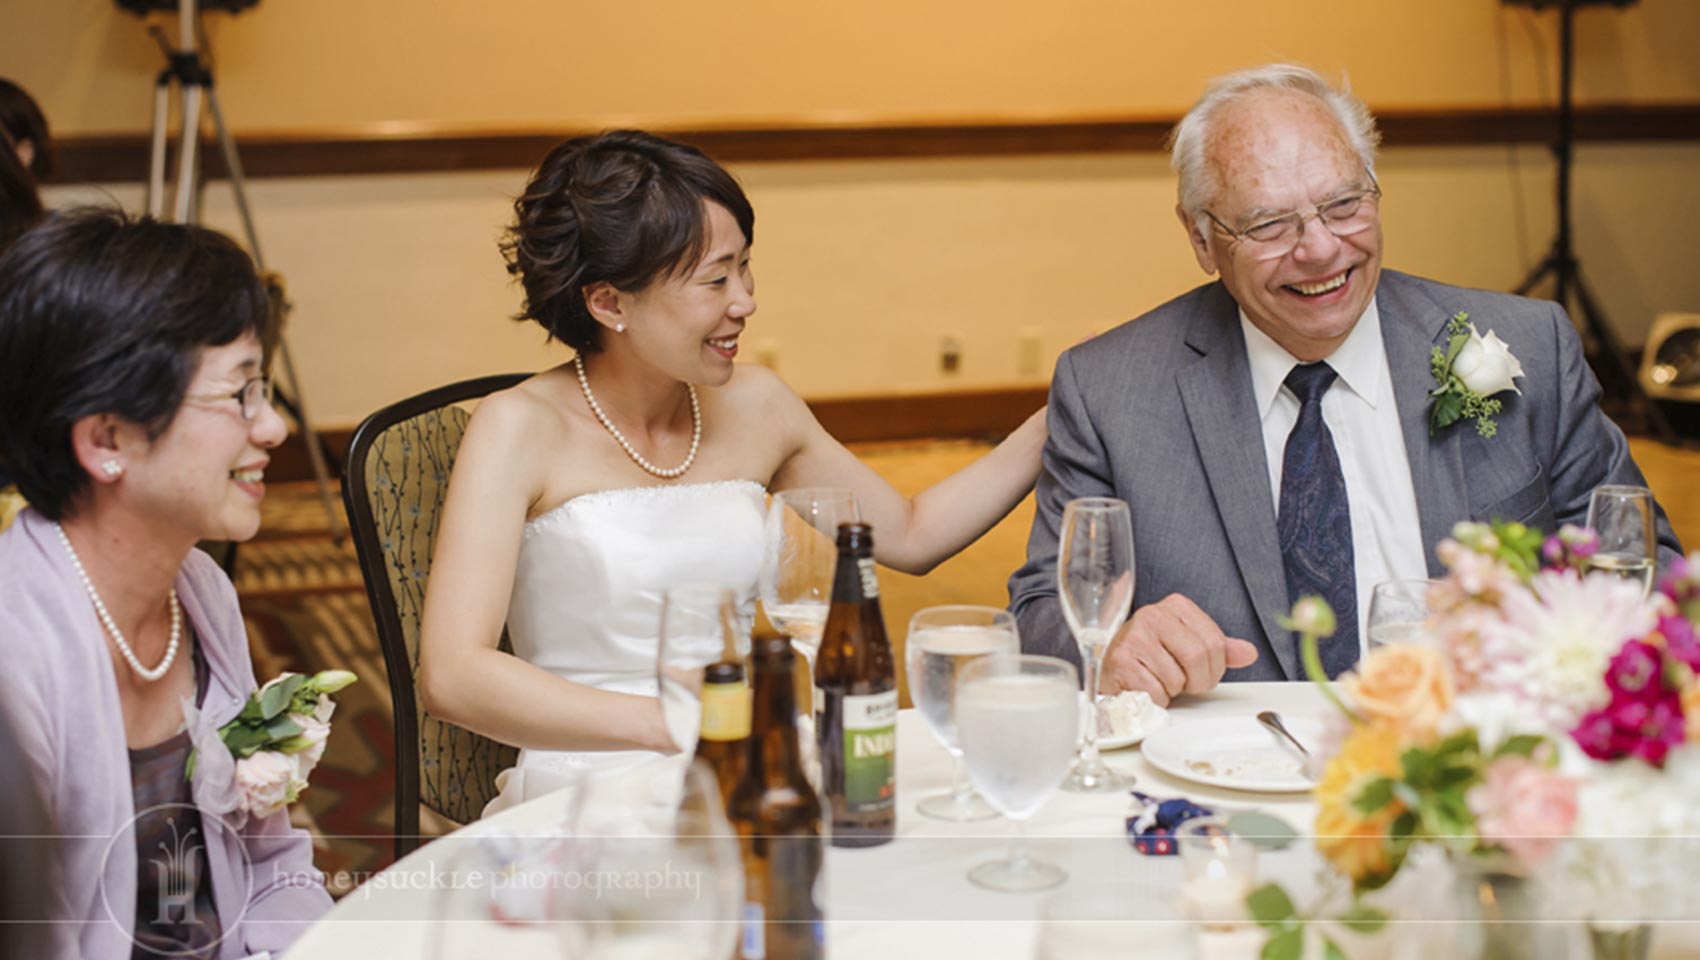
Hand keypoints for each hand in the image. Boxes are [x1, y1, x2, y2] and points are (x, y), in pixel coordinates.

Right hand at [1098, 594, 1258, 704]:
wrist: (1113, 668)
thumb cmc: (1152, 657)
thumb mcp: (1189, 646)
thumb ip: (1220, 649)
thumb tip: (1248, 653)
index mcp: (1176, 606)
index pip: (1215, 642)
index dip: (1215, 667)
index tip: (1203, 672)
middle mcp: (1153, 615)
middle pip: (1198, 658)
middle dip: (1197, 681)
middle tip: (1186, 684)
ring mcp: (1134, 636)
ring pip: (1177, 678)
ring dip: (1173, 691)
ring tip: (1161, 681)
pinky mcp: (1120, 660)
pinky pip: (1156, 691)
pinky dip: (1156, 699)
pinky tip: (1146, 687)